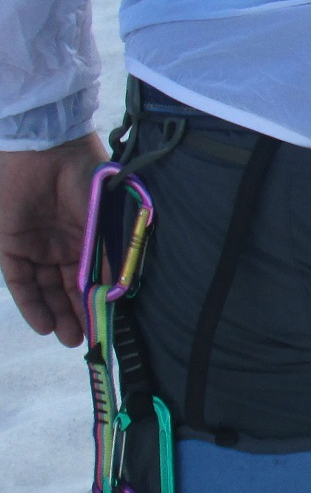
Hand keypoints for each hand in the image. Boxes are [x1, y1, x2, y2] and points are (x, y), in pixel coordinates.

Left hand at [0, 134, 104, 348]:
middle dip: (80, 313)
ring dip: (58, 315)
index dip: (103, 298)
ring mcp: (36, 246)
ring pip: (46, 289)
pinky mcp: (10, 247)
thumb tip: (119, 289)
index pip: (96, 274)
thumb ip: (109, 252)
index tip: (112, 323)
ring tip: (72, 340)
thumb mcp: (105, 216)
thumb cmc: (83, 176)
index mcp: (91, 233)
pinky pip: (20, 282)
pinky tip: (45, 326)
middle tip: (90, 341)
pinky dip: (32, 305)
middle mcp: (64, 243)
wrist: (43, 151)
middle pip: (71, 287)